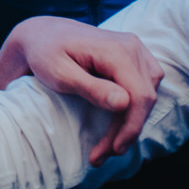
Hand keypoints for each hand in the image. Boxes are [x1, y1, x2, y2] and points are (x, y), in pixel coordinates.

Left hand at [0, 16, 162, 165]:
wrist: (41, 34)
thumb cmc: (45, 53)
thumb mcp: (60, 74)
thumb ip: (92, 88)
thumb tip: (124, 103)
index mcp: (116, 49)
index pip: (140, 95)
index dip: (131, 127)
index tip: (114, 150)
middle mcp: (132, 46)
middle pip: (145, 97)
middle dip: (128, 130)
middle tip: (104, 154)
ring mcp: (135, 49)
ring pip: (147, 94)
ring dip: (131, 122)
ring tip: (108, 143)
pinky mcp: (134, 56)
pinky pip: (145, 86)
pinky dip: (133, 108)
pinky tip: (117, 123)